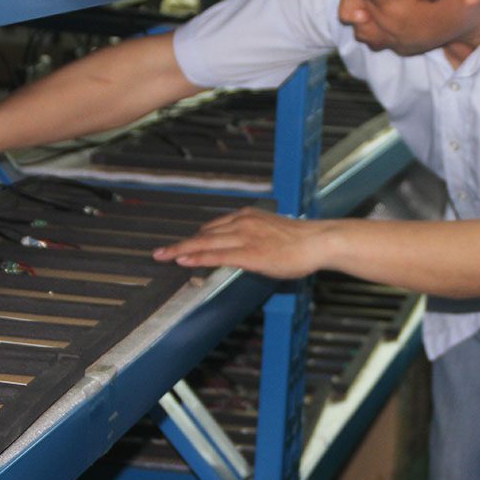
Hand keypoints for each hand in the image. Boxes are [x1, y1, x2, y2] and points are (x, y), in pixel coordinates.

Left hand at [152, 206, 329, 278]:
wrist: (320, 240)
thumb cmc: (300, 241)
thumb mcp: (270, 233)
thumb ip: (251, 239)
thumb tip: (240, 250)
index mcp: (246, 217)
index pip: (212, 228)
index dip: (193, 239)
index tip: (178, 247)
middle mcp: (241, 223)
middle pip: (203, 235)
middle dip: (179, 245)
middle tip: (159, 253)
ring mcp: (245, 238)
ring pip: (205, 244)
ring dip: (181, 251)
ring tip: (162, 257)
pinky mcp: (250, 253)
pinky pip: (218, 255)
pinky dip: (198, 258)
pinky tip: (184, 261)